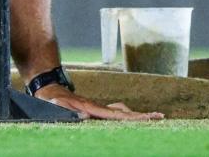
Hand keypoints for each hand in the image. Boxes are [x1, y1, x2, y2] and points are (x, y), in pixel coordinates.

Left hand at [34, 83, 164, 120]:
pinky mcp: (94, 110)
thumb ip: (69, 111)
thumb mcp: (56, 106)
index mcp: (92, 109)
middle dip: (142, 116)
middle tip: (160, 117)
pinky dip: (124, 116)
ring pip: (120, 112)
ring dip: (135, 116)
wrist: (48, 89)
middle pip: (124, 113)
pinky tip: (128, 118)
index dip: (134, 117)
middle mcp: (98, 108)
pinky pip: (113, 113)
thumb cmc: (50, 100)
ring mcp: (97, 108)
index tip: (150, 117)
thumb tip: (86, 117)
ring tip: (150, 119)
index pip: (117, 115)